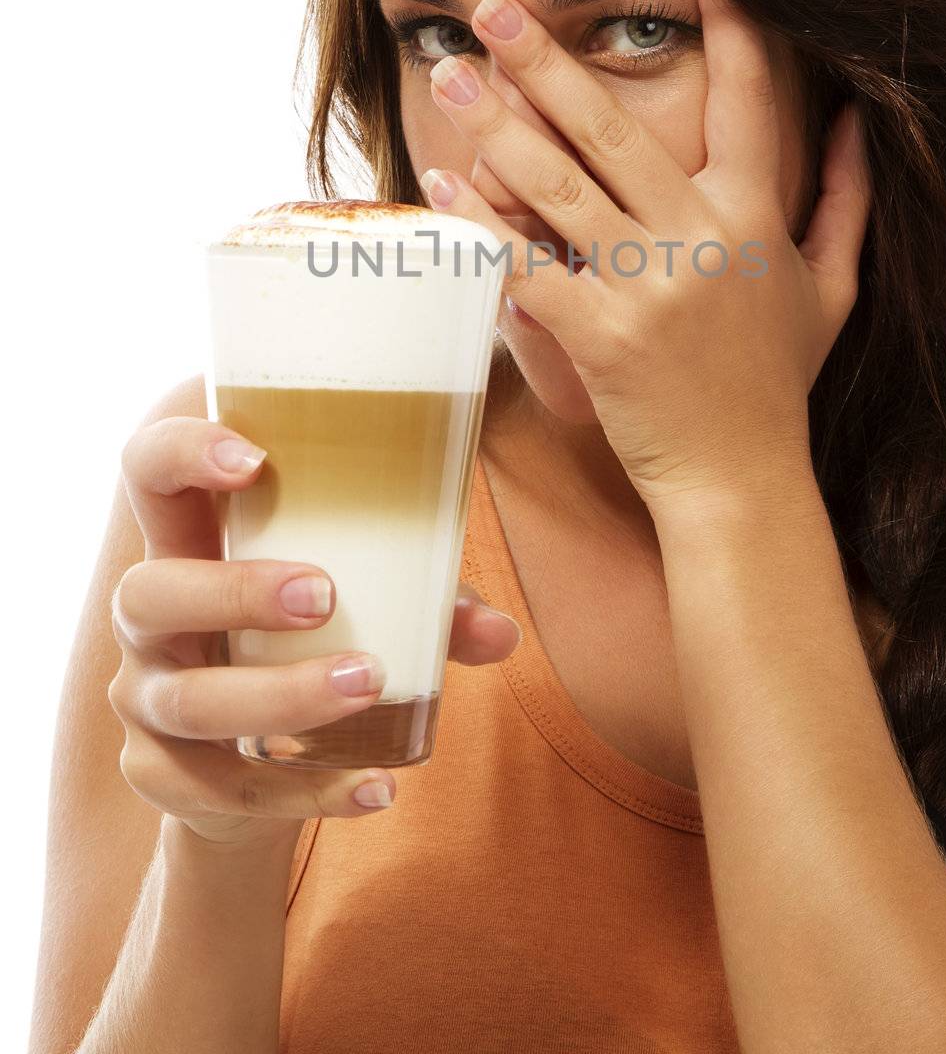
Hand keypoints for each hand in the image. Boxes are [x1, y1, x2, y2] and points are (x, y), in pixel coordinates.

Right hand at [109, 414, 519, 853]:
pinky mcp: (159, 774)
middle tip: (326, 596)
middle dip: (235, 592)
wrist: (249, 765)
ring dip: (282, 694)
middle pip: (148, 590)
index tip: (254, 460)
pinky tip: (374, 787)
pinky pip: (218, 789)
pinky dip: (304, 793)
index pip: (149, 469)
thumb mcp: (366, 604)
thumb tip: (501, 633)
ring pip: (189, 699)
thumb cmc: (307, 639)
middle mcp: (150, 614)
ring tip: (368, 684)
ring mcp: (145, 696)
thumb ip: (429, 604)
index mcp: (190, 540)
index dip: (182, 451)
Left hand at [417, 0, 870, 518]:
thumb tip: (857, 122)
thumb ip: (845, 200)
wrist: (740, 481)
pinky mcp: (601, 336)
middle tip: (494, 6)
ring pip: (560, 188)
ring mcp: (650, 288)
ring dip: (498, 127)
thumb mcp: (832, 289)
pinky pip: (527, 266)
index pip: (749, 97)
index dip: (731, 17)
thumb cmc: (777, 384)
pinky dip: (481, 226)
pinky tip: (441, 185)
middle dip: (550, 61)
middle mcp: (704, 239)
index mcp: (757, 215)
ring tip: (449, 75)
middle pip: (615, 130)